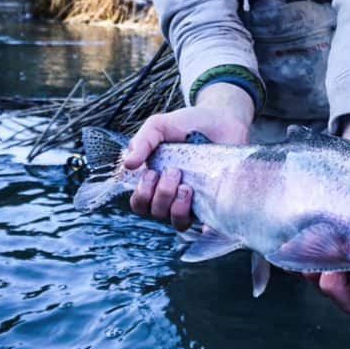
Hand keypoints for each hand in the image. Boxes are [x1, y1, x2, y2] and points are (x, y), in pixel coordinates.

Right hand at [126, 84, 252, 228]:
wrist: (222, 119)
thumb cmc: (187, 124)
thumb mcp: (159, 126)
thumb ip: (142, 142)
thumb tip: (127, 165)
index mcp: (154, 182)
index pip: (140, 204)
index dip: (142, 195)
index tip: (152, 172)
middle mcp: (171, 196)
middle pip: (156, 213)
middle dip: (162, 194)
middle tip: (174, 171)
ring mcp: (193, 201)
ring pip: (178, 222)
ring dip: (178, 208)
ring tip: (187, 187)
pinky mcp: (214, 203)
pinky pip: (208, 226)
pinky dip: (206, 228)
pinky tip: (206, 222)